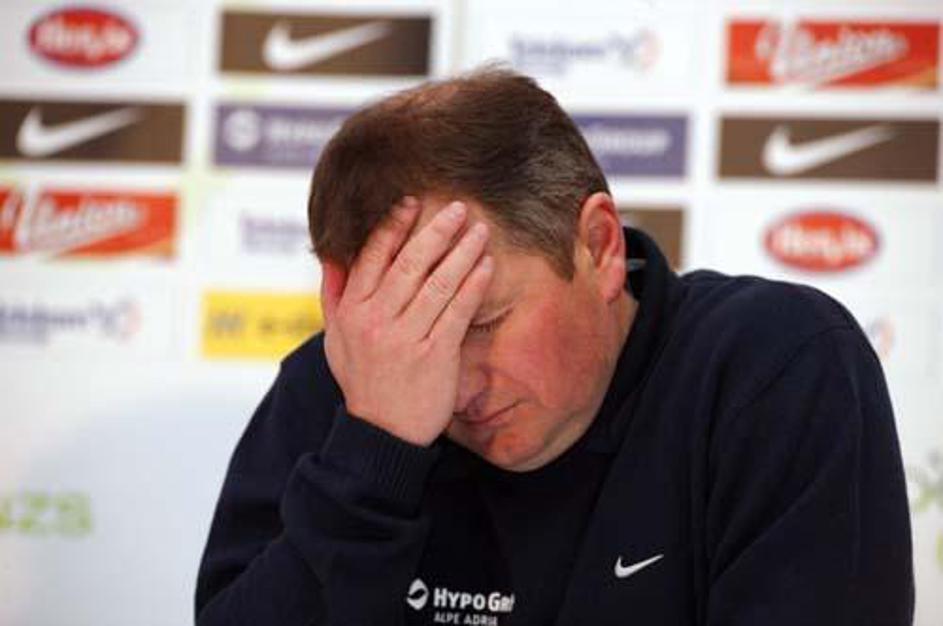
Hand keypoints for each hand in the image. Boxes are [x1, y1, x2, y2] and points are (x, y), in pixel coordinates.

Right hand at [320, 198, 493, 445]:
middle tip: (459, 208)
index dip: (394, 226)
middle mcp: (377, 321)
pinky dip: (473, 286)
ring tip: (480, 231)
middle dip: (437, 230)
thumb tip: (332, 253)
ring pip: (438, 283)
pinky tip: (486, 267)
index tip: (413, 203)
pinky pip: (457, 312)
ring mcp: (407, 338)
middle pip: (410, 263)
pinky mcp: (435, 355)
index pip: (373, 257)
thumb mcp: (334, 338)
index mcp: (352, 311)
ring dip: (462, 252)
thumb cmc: (362, 381)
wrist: (382, 434)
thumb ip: (334, 295)